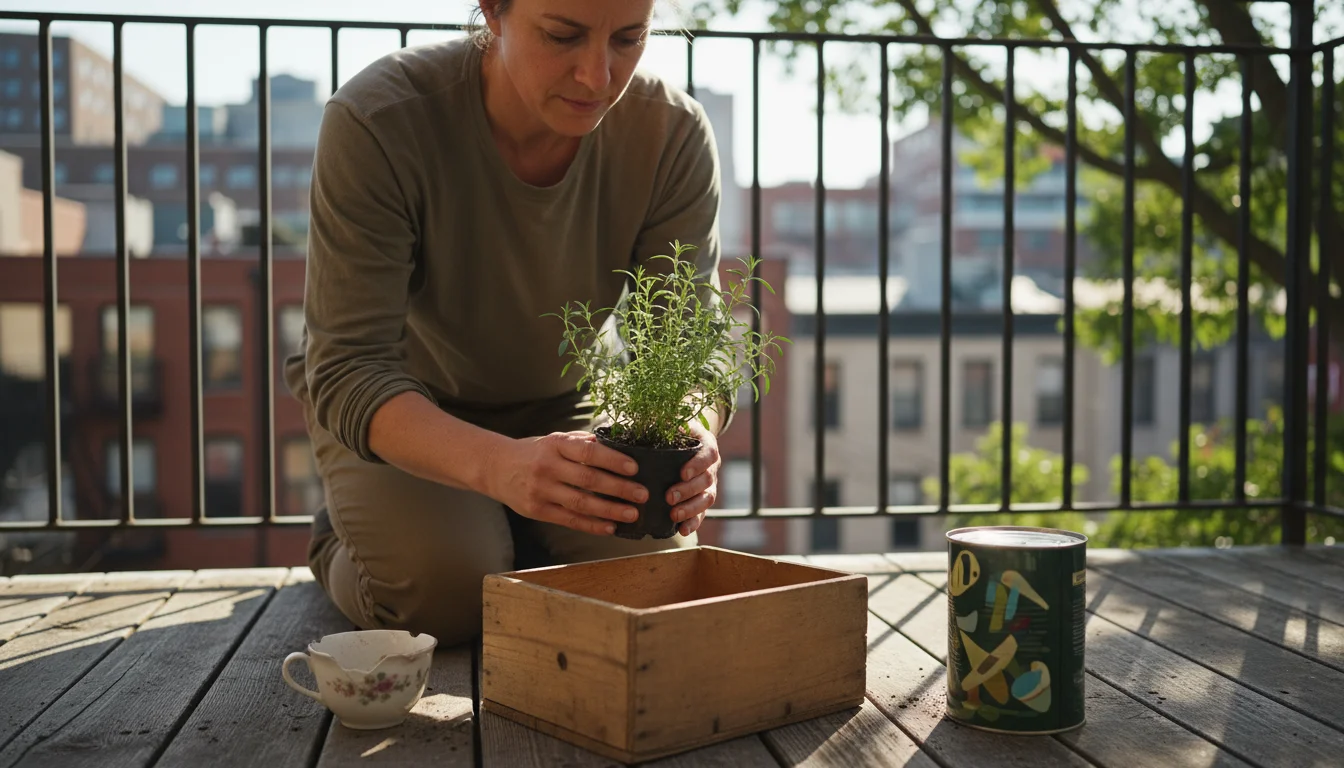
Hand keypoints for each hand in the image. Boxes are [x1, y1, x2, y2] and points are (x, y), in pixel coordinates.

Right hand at [485, 431, 647, 535]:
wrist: (496, 467)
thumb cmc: (534, 452)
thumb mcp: (555, 440)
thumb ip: (581, 444)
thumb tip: (615, 447)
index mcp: (555, 445)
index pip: (588, 453)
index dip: (613, 461)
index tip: (634, 468)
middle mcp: (547, 467)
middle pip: (588, 480)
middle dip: (619, 488)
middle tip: (642, 495)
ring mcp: (541, 490)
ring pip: (581, 503)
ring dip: (610, 510)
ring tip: (632, 514)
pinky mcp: (537, 510)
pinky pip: (569, 520)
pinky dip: (592, 525)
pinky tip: (610, 527)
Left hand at [666, 420, 720, 536]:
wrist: (684, 443)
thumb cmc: (674, 432)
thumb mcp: (671, 423)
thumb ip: (663, 424)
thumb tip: (646, 422)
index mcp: (707, 445)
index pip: (709, 454)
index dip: (697, 464)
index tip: (682, 473)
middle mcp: (711, 466)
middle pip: (707, 480)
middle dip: (688, 490)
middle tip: (669, 497)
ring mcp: (709, 485)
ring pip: (707, 499)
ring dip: (691, 508)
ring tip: (674, 515)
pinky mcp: (702, 500)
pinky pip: (702, 513)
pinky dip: (693, 522)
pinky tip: (682, 530)